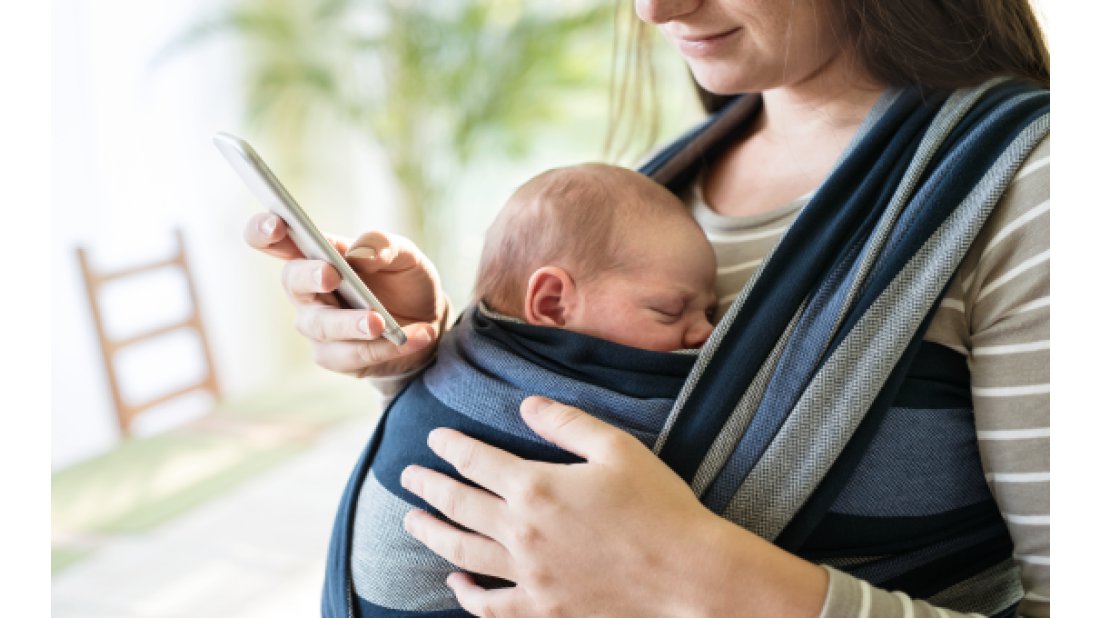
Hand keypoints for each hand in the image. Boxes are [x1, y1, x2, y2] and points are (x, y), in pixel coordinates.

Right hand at [243, 213, 446, 377]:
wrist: (428, 321)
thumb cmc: (404, 281)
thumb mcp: (405, 255)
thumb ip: (385, 246)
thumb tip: (362, 254)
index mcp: (316, 254)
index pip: (274, 240)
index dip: (265, 231)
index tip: (277, 225)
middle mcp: (308, 290)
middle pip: (293, 282)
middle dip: (311, 277)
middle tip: (332, 275)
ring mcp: (318, 325)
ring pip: (322, 326)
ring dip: (352, 324)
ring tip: (380, 322)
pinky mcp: (336, 357)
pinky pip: (353, 355)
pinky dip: (386, 347)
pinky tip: (416, 336)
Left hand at [401, 396, 828, 616]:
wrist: (689, 575)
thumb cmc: (659, 506)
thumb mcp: (617, 448)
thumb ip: (566, 423)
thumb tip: (525, 404)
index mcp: (537, 487)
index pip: (476, 460)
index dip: (451, 446)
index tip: (434, 438)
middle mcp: (522, 532)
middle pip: (459, 505)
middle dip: (429, 487)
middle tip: (408, 476)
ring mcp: (529, 576)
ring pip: (462, 552)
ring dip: (432, 533)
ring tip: (412, 520)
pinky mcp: (543, 609)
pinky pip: (490, 606)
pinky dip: (467, 594)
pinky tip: (454, 584)